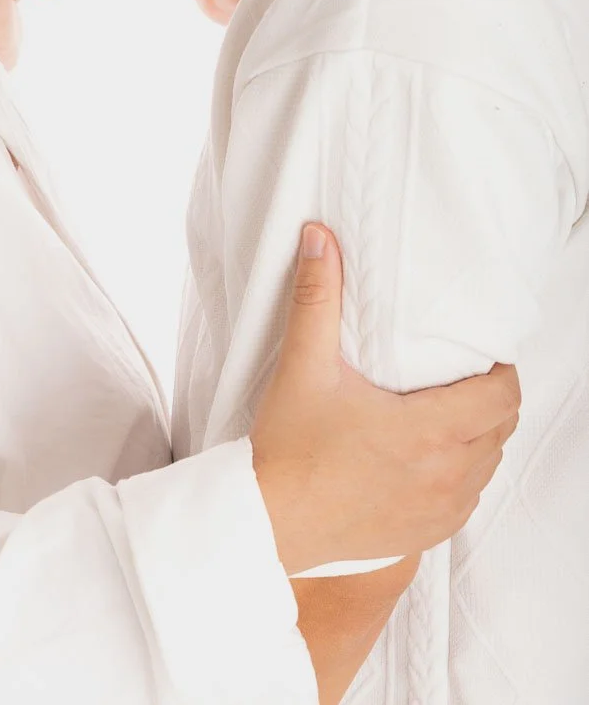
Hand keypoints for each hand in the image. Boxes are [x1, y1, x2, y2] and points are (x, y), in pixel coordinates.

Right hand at [250, 223, 519, 578]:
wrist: (270, 522)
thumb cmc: (289, 449)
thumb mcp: (305, 365)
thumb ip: (317, 298)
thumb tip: (320, 238)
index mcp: (429, 431)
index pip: (503, 397)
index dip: (500, 371)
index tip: (477, 355)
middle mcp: (446, 475)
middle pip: (502, 429)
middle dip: (489, 399)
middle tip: (457, 376)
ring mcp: (440, 511)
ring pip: (487, 465)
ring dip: (476, 437)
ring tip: (441, 412)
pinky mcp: (425, 535)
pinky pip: (466, 499)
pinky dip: (459, 474)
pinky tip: (425, 457)